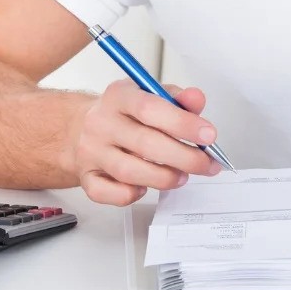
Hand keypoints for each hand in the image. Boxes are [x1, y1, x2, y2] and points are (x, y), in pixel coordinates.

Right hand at [70, 79, 220, 205]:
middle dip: (184, 157)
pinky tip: (145, 187)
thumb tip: (196, 100)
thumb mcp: (151, 94)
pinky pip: (107, 193)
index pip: (150, 108)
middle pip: (144, 143)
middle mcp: (101, 123)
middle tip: (206, 164)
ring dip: (163, 178)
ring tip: (183, 176)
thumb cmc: (124, 113)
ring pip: (128, 171)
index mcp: (119, 96)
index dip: (183, 123)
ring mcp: (90, 151)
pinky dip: (130, 194)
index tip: (209, 135)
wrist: (81, 126)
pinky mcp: (86, 176)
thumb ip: (178, 98)